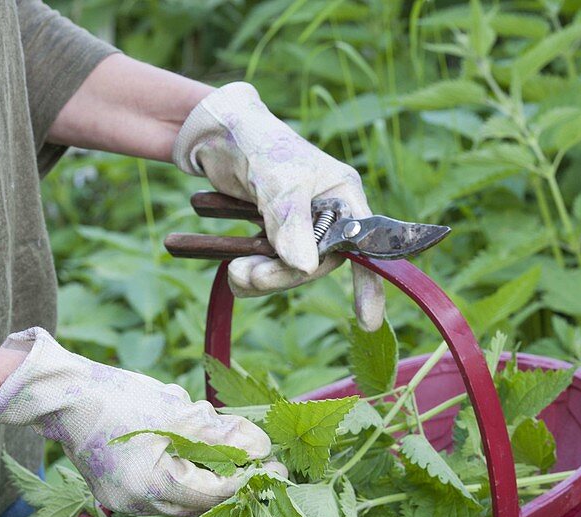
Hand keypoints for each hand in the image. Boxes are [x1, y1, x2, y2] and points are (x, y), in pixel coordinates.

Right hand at [0, 328, 275, 516]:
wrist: (61, 393)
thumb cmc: (117, 397)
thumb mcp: (176, 412)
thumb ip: (220, 436)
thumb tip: (259, 450)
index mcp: (151, 487)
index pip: (214, 493)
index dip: (249, 479)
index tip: (276, 467)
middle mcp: (136, 504)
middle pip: (200, 497)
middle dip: (229, 473)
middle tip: (256, 454)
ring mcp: (124, 500)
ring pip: (183, 489)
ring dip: (204, 464)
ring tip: (208, 431)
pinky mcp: (117, 488)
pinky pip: (162, 483)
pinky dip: (180, 462)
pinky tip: (181, 435)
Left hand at [172, 82, 384, 331]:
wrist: (213, 132)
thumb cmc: (256, 142)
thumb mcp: (276, 181)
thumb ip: (291, 223)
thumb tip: (305, 268)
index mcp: (341, 195)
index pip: (363, 245)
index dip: (368, 284)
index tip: (367, 321)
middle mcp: (325, 214)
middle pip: (316, 264)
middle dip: (281, 276)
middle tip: (247, 276)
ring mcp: (298, 226)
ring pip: (288, 270)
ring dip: (260, 277)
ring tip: (233, 271)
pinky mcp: (271, 233)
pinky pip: (266, 266)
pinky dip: (246, 271)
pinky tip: (228, 267)